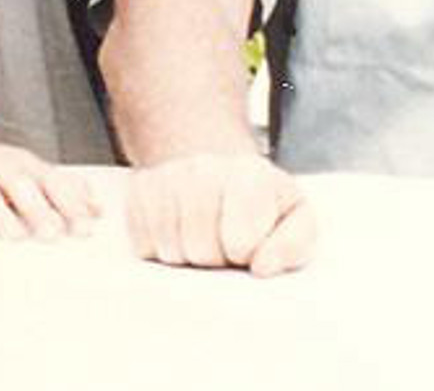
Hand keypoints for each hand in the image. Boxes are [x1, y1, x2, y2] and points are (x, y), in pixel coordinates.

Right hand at [0, 119, 100, 240]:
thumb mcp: (28, 172)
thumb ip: (63, 190)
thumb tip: (97, 209)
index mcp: (21, 165)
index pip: (49, 181)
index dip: (69, 204)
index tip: (84, 228)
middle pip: (18, 183)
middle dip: (37, 207)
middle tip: (53, 233)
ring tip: (15, 236)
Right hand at [125, 152, 314, 277]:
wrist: (218, 168)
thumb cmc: (261, 202)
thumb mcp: (295, 216)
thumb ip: (295, 243)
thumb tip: (263, 267)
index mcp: (249, 172)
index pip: (239, 242)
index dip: (246, 255)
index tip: (250, 247)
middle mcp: (204, 166)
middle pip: (201, 250)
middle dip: (216, 259)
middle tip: (225, 244)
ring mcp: (167, 176)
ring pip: (170, 251)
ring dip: (188, 257)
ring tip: (204, 237)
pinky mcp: (138, 191)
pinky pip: (142, 246)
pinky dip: (160, 250)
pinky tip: (179, 230)